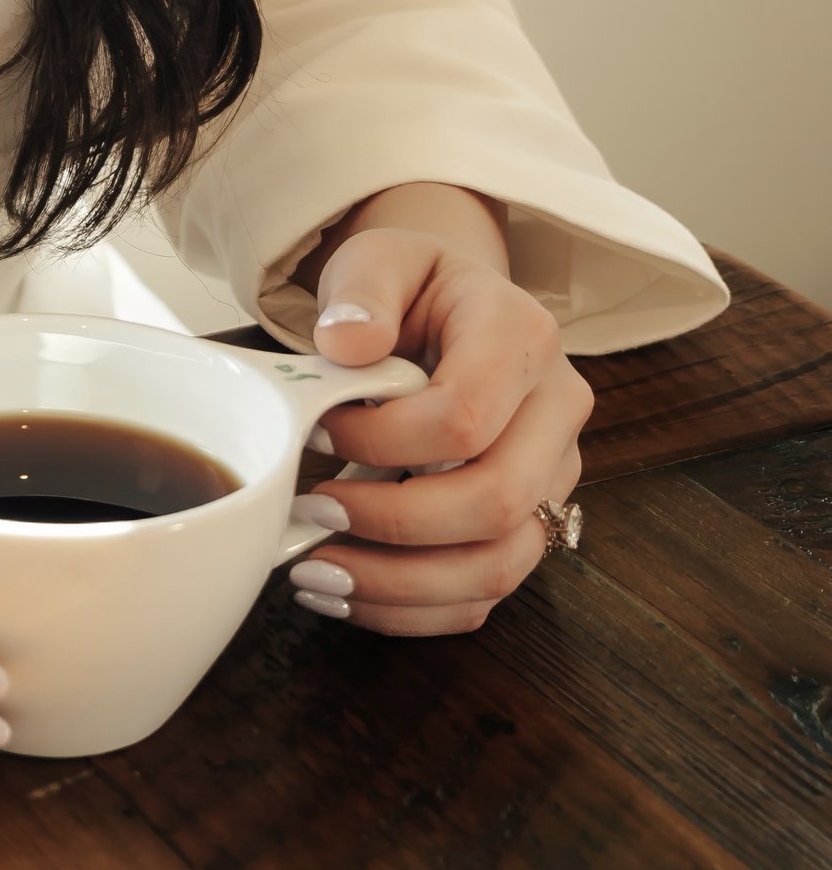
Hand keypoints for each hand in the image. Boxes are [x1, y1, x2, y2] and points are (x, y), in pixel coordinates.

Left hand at [287, 185, 590, 637]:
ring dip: (401, 584)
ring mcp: (554, 478)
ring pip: (499, 565)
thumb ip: (362, 292)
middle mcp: (557, 413)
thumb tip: (345, 345)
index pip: (466, 415)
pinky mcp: (533, 525)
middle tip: (312, 512)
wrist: (449, 310)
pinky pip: (486, 594)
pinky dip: (413, 609)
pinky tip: (348, 593)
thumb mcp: (379, 260)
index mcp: (523, 337)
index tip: (318, 434)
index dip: (384, 439)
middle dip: (393, 524)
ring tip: (317, 573)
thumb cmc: (411, 288)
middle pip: (496, 502)